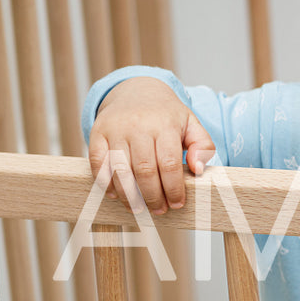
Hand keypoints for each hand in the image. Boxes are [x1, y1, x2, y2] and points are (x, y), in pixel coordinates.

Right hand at [88, 77, 215, 214]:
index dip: (173, 188)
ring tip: (138, 208)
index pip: (169, 164)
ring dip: (129, 194)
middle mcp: (138, 126)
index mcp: (165, 125)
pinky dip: (104, 181)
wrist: (137, 90)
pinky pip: (97, 162)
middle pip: (144, 170)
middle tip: (159, 210)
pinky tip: (115, 194)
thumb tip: (198, 170)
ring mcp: (115, 129)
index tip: (177, 204)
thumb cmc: (167, 115)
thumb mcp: (192, 124)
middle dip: (152, 196)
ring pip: (120, 169)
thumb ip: (202, 146)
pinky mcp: (97, 132)